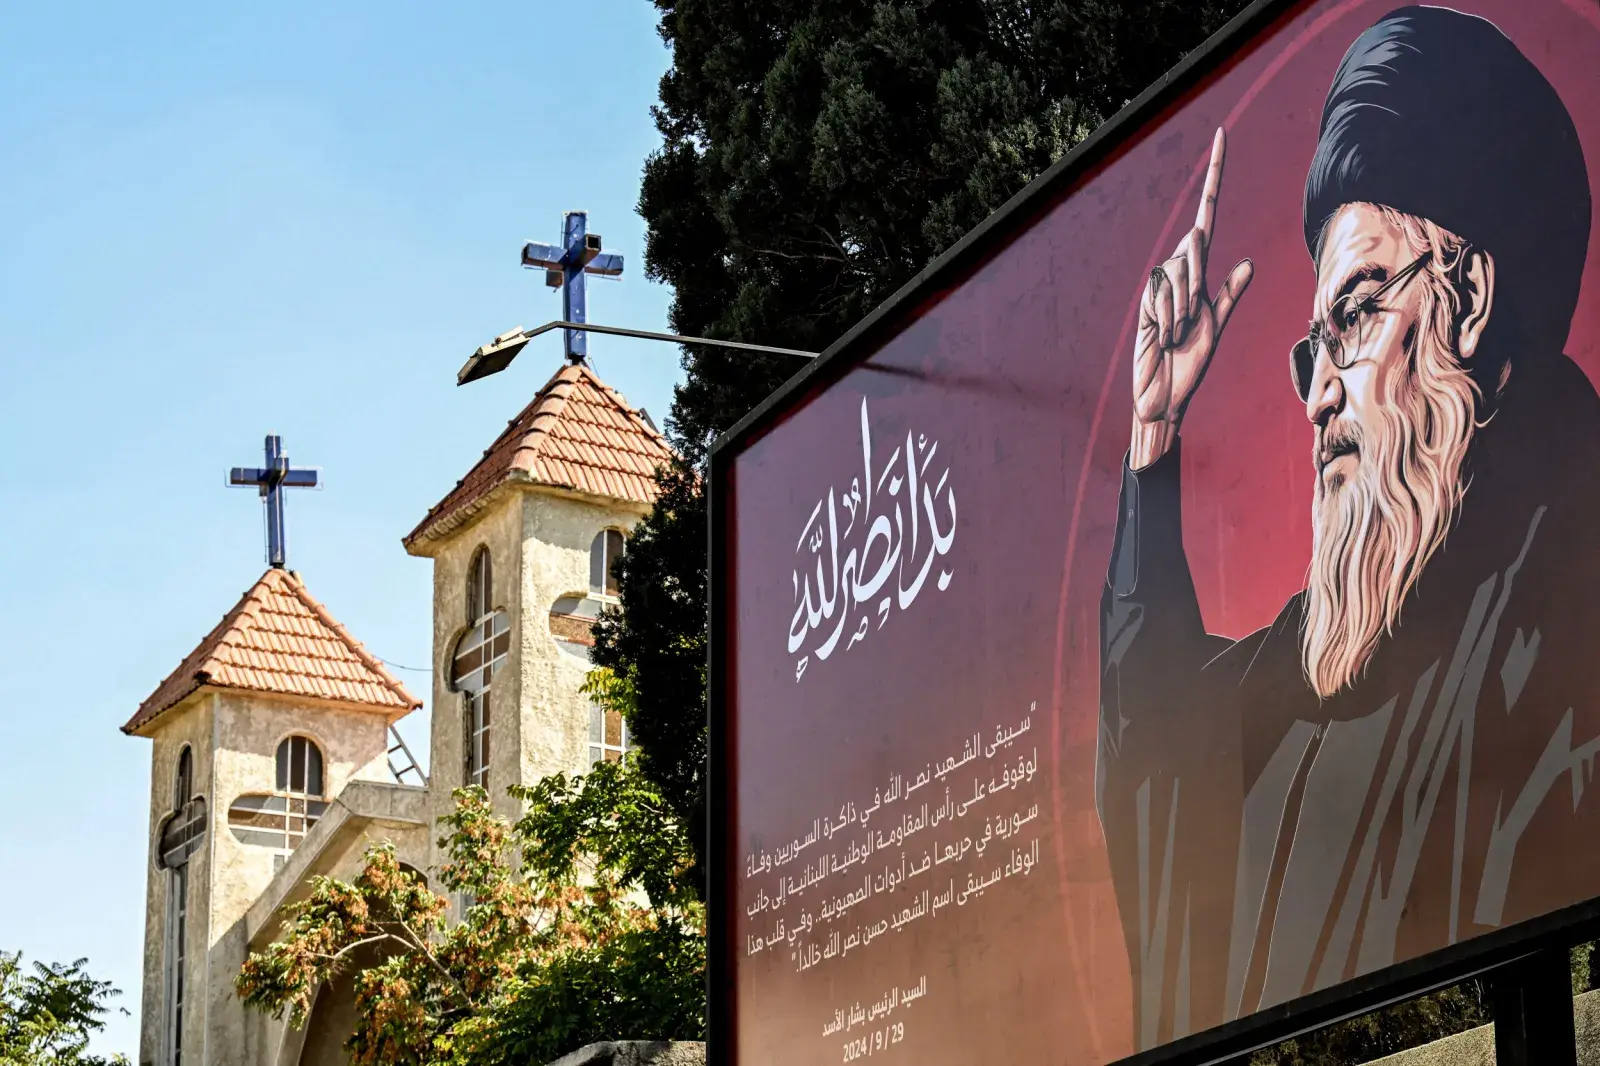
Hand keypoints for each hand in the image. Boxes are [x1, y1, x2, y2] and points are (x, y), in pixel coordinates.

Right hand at [1130, 127, 1253, 468]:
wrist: (1163, 394)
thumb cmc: (1190, 364)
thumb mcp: (1216, 327)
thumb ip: (1229, 296)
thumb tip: (1249, 263)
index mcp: (1200, 274)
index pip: (1208, 215)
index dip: (1214, 177)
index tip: (1221, 136)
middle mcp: (1178, 272)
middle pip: (1196, 246)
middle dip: (1198, 285)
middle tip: (1190, 324)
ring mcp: (1159, 285)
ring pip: (1180, 270)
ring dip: (1185, 308)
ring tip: (1177, 333)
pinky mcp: (1144, 300)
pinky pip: (1163, 290)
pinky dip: (1170, 315)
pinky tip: (1163, 333)